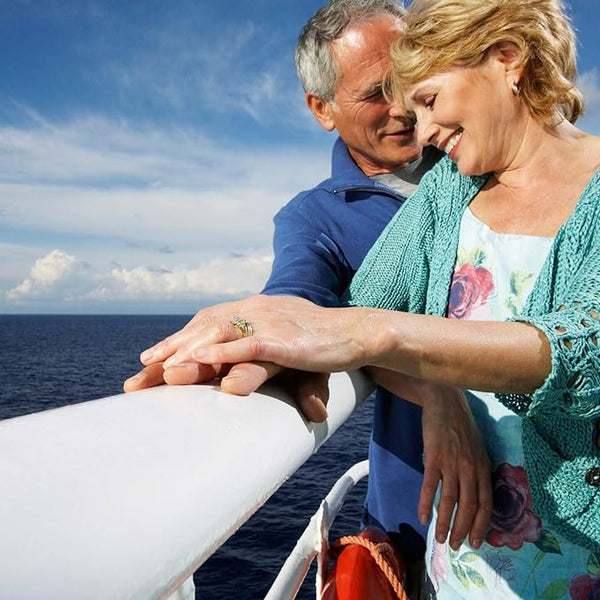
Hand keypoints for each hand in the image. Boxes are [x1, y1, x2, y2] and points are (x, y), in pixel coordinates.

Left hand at [156, 295, 370, 373]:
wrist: (357, 332)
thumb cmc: (319, 343)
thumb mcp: (280, 349)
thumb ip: (254, 359)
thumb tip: (230, 381)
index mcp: (250, 311)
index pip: (204, 325)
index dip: (175, 344)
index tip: (149, 364)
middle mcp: (253, 310)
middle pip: (202, 329)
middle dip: (169, 352)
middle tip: (139, 376)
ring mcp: (268, 321)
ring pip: (219, 334)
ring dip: (187, 353)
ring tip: (161, 371)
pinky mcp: (285, 339)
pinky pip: (249, 345)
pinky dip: (223, 354)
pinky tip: (201, 363)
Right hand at [420, 388, 491, 550]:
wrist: (445, 401)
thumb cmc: (461, 425)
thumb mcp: (477, 448)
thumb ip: (477, 471)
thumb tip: (475, 496)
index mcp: (483, 466)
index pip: (486, 503)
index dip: (481, 525)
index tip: (475, 542)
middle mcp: (470, 467)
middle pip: (469, 506)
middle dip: (463, 530)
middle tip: (456, 546)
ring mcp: (452, 461)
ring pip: (450, 500)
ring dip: (445, 522)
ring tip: (440, 538)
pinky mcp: (434, 455)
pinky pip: (430, 484)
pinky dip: (426, 502)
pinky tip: (422, 516)